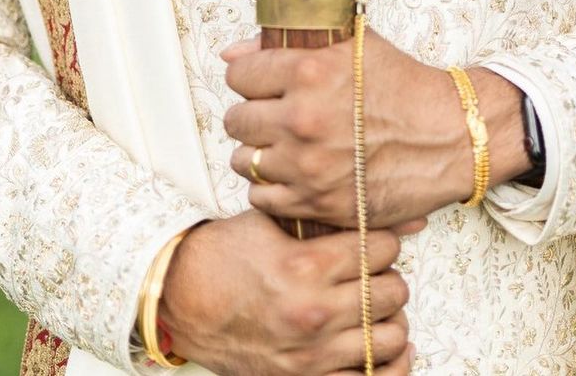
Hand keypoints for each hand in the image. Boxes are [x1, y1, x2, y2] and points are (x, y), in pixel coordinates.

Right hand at [159, 209, 419, 374]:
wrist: (182, 299)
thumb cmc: (226, 256)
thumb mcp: (274, 222)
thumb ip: (325, 218)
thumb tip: (386, 214)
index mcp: (307, 266)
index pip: (383, 249)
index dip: (383, 240)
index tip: (374, 242)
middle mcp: (313, 312)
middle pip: (393, 292)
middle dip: (388, 276)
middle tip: (373, 272)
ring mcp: (311, 354)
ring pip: (391, 337)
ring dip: (388, 318)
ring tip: (373, 307)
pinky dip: (385, 366)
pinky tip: (381, 347)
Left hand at [222, 31, 529, 227]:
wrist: (450, 136)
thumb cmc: (403, 86)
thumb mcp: (353, 47)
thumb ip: (288, 45)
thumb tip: (231, 54)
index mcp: (309, 72)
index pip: (239, 74)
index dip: (252, 77)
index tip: (266, 84)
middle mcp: (302, 119)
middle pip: (236, 119)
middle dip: (254, 114)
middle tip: (278, 115)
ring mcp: (307, 166)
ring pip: (244, 161)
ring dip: (260, 152)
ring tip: (287, 145)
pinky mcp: (317, 203)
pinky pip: (262, 198)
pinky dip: (273, 187)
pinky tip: (296, 172)